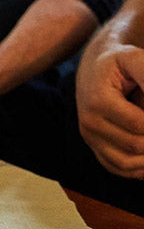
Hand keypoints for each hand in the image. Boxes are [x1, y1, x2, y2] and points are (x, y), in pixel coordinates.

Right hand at [76, 41, 143, 177]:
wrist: (95, 68)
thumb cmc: (120, 63)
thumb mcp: (135, 60)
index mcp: (97, 102)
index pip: (141, 125)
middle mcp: (89, 123)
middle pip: (136, 146)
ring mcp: (90, 137)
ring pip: (128, 163)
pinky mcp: (94, 147)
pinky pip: (119, 168)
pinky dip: (140, 169)